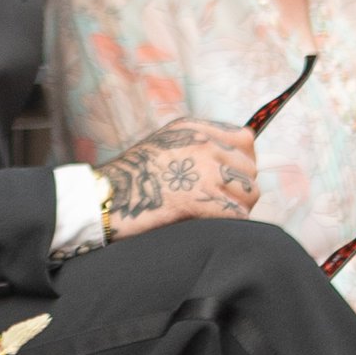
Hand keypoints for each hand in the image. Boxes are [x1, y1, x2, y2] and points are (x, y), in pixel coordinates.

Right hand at [95, 116, 257, 238]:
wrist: (105, 197)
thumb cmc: (131, 179)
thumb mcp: (165, 145)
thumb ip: (199, 146)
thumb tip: (234, 163)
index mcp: (195, 129)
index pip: (245, 140)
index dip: (240, 163)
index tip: (228, 178)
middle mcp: (204, 144)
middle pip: (249, 170)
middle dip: (237, 190)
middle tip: (216, 203)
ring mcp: (205, 171)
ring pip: (249, 194)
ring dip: (235, 208)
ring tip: (211, 216)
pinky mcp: (203, 200)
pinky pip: (238, 215)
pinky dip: (227, 224)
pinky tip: (206, 225)